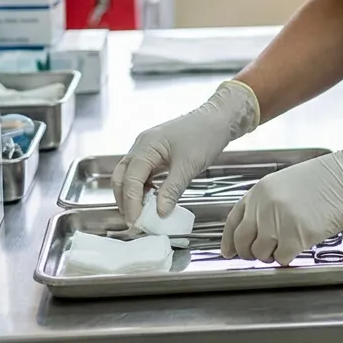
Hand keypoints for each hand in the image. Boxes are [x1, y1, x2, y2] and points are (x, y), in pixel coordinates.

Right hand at [112, 80, 259, 223]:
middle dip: (125, 200)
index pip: (130, 179)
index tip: (136, 223)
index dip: (131, 203)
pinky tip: (152, 200)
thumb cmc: (205, 136)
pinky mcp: (157, 153)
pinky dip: (144, 188)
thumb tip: (159, 213)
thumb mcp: (189, 165)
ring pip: (131, 176)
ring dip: (133, 195)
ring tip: (142, 215)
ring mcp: (148, 149)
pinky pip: (144, 173)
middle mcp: (142, 146)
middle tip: (134, 223)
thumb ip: (172, 190)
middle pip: (122, 177)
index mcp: (146, 146)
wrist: (219, 119)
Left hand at [221, 134, 342, 263]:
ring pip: (261, 254)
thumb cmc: (325, 179)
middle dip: (251, 253)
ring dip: (272, 254)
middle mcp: (263, 207)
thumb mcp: (287, 184)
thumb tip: (257, 230)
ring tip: (288, 244)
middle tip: (264, 253)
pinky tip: (299, 245)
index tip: (229, 252)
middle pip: (243, 242)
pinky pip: (281, 259)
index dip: (229, 241)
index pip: (232, 222)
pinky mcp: (294, 237)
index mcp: (259, 192)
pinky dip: (288, 257)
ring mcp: (277, 222)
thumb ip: (267, 204)